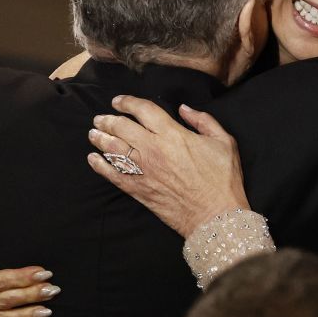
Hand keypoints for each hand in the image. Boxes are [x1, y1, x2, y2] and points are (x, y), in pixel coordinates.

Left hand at [88, 96, 249, 237]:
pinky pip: (111, 174)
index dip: (127, 102)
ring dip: (100, 138)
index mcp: (172, 133)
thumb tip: (185, 109)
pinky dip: (99, 165)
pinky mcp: (138, 189)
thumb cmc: (223, 179)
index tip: (118, 101)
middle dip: (107, 119)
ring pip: (112, 148)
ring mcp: (142, 169)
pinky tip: (93, 159)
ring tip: (94, 133)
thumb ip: (203, 121)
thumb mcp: (224, 142)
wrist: (215, 215)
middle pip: (121, 126)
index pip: (142, 109)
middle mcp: (152, 148)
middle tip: (100, 118)